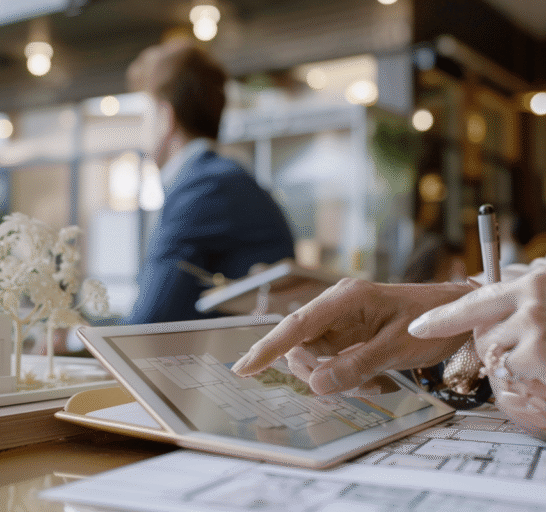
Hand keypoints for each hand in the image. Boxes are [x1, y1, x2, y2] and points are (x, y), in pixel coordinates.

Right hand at [231, 278, 472, 394]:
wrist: (456, 312)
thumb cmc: (430, 322)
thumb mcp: (396, 347)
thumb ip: (354, 365)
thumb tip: (314, 384)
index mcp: (344, 298)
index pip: (296, 325)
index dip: (268, 348)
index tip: (244, 368)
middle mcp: (335, 306)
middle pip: (301, 345)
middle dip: (317, 372)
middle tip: (350, 388)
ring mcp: (340, 321)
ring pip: (315, 357)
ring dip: (336, 378)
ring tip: (375, 384)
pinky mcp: (347, 333)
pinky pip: (331, 360)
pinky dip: (347, 377)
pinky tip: (375, 381)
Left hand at [409, 267, 545, 436]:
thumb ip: (521, 297)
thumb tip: (484, 308)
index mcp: (530, 283)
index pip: (473, 301)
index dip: (442, 318)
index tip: (416, 329)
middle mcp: (530, 301)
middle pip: (482, 334)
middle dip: (497, 344)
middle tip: (531, 342)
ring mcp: (536, 329)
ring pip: (497, 357)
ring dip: (516, 362)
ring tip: (544, 352)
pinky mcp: (540, 356)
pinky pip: (515, 374)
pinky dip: (530, 375)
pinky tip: (545, 364)